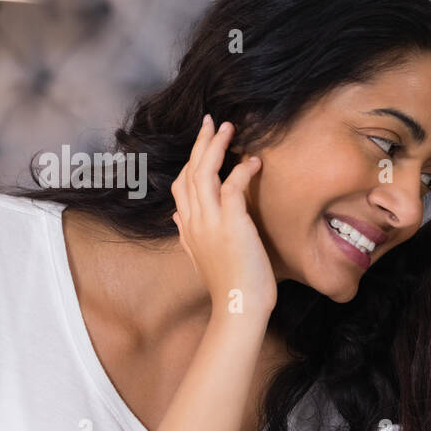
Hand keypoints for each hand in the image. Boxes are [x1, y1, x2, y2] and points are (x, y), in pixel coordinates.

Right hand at [170, 115, 275, 319]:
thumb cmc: (230, 287)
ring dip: (216, 146)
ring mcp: (210, 222)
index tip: (201, 143)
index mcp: (188, 227)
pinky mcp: (232, 224)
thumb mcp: (201, 258)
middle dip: (200, 144)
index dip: (190, 162)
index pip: (181, 186)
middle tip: (212, 122)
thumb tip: (177, 217)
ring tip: (228, 128)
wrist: (239, 308)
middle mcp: (194, 221)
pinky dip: (241, 170)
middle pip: (190, 172)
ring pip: (205, 173)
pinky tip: (253, 161)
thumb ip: (188, 235)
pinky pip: (232, 187)